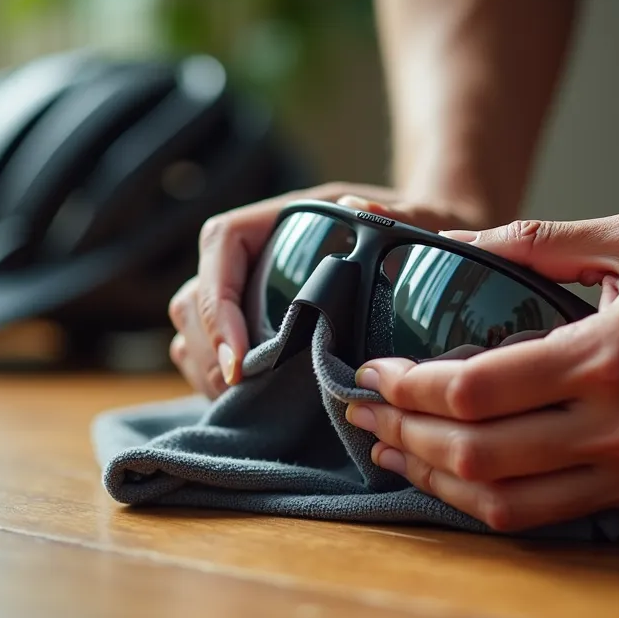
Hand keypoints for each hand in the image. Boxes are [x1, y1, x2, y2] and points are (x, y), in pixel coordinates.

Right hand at [168, 183, 488, 398]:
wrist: (427, 252)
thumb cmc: (417, 232)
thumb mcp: (416, 219)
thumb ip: (398, 216)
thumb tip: (365, 209)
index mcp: (281, 218)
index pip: (223, 242)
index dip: (219, 301)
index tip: (238, 359)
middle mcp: (253, 253)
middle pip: (196, 294)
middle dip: (208, 350)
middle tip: (240, 395)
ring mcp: (245, 291)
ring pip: (191, 328)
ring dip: (206, 369)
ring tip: (243, 408)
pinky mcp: (250, 326)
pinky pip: (208, 353)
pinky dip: (217, 381)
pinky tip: (249, 408)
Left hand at [344, 213, 618, 531]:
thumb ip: (538, 243)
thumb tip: (455, 242)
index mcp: (608, 356)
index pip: (475, 390)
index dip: (407, 388)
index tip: (373, 375)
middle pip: (478, 457)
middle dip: (404, 440)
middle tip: (364, 419)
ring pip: (511, 508)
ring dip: (439, 486)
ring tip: (396, 459)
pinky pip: (562, 520)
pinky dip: (503, 504)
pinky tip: (469, 480)